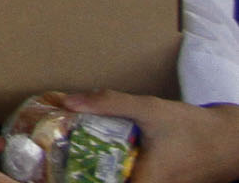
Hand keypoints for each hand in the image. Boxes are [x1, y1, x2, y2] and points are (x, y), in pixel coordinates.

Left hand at [65, 94, 238, 182]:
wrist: (229, 140)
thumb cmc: (190, 127)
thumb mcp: (149, 109)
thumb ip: (109, 104)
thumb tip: (67, 103)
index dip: (81, 181)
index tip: (56, 171)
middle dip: (85, 173)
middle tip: (59, 159)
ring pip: (120, 182)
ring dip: (99, 171)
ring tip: (73, 154)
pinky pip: (132, 179)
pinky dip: (115, 169)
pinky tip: (101, 153)